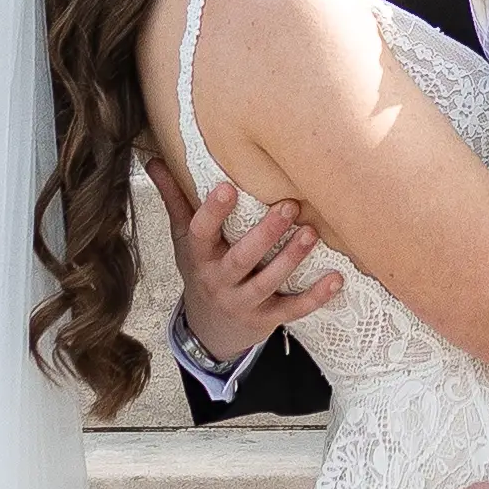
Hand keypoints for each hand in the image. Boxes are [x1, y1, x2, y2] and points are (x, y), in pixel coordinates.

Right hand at [151, 156, 339, 367]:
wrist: (210, 329)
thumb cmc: (202, 269)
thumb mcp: (184, 239)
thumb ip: (175, 199)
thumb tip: (152, 159)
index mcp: (198, 256)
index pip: (201, 233)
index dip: (212, 213)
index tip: (227, 188)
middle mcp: (218, 281)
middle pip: (241, 258)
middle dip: (264, 234)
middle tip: (288, 206)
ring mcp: (243, 302)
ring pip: (268, 282)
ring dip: (291, 259)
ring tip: (310, 233)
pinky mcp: (266, 319)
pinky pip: (292, 310)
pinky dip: (315, 296)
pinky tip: (336, 278)